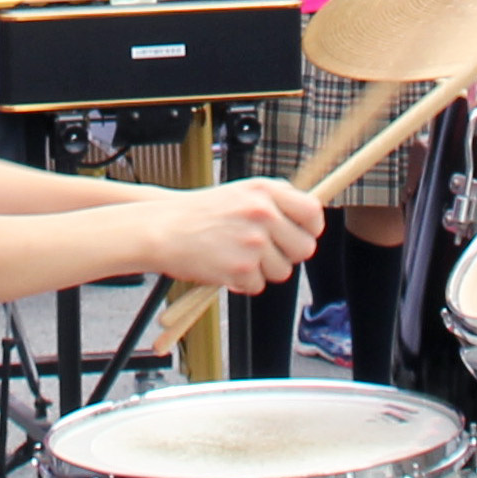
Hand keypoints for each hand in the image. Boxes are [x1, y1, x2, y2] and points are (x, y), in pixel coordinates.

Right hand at [142, 179, 325, 293]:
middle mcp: (262, 214)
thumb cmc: (199, 213)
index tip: (302, 234)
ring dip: (263, 270)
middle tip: (266, 251)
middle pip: (304, 248)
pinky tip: (225, 265)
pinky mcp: (240, 268)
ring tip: (238, 255)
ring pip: (282, 271)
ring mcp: (252, 242)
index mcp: (265, 192)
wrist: (163, 229)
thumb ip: (276, 200)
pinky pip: (257, 285)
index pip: (313, 212)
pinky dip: (242, 282)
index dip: (311, 228)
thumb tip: (308, 214)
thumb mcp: (241, 192)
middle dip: (288, 255)